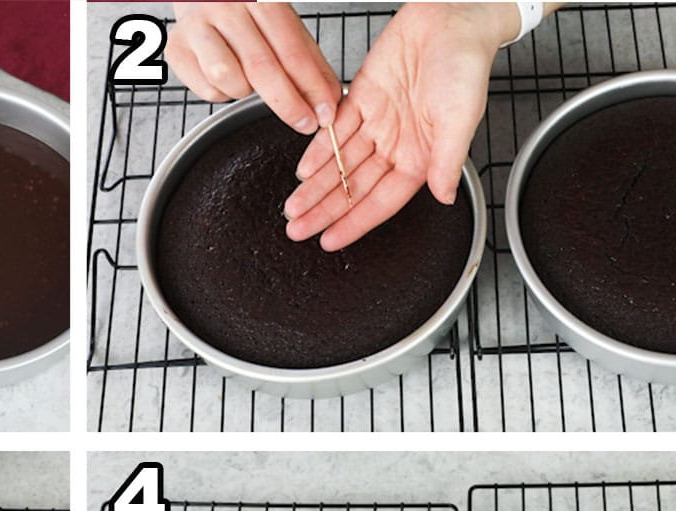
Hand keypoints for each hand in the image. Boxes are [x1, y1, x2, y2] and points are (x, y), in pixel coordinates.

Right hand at [167, 3, 340, 132]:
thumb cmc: (244, 10)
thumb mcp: (283, 24)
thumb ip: (308, 60)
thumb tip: (329, 100)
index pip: (291, 48)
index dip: (311, 85)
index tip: (325, 111)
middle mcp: (225, 7)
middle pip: (261, 67)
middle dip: (288, 103)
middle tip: (304, 122)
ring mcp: (197, 28)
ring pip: (229, 80)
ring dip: (246, 92)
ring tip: (249, 80)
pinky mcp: (177, 48)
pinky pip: (207, 89)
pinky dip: (223, 92)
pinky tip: (227, 76)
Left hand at [283, 3, 518, 249]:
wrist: (453, 16)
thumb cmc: (466, 65)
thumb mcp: (460, 118)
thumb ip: (448, 161)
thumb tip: (444, 196)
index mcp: (421, 157)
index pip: (381, 201)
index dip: (354, 222)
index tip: (329, 240)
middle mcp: (396, 144)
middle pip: (354, 187)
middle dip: (324, 209)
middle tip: (297, 229)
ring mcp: (377, 122)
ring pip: (340, 163)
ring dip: (316, 185)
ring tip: (293, 207)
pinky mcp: (362, 97)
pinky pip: (336, 130)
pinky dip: (318, 149)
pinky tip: (302, 169)